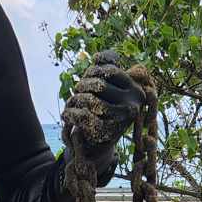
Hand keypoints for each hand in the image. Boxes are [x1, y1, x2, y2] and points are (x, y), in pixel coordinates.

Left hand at [62, 51, 146, 165]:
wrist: (98, 144)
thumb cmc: (102, 108)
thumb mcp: (107, 87)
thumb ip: (105, 68)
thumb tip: (99, 56)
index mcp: (136, 90)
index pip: (111, 70)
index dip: (93, 70)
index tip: (86, 76)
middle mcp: (133, 105)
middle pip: (99, 84)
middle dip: (83, 85)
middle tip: (78, 90)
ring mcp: (120, 121)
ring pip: (91, 101)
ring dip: (76, 99)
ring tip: (72, 101)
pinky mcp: (107, 134)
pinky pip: (84, 117)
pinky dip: (71, 114)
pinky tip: (66, 114)